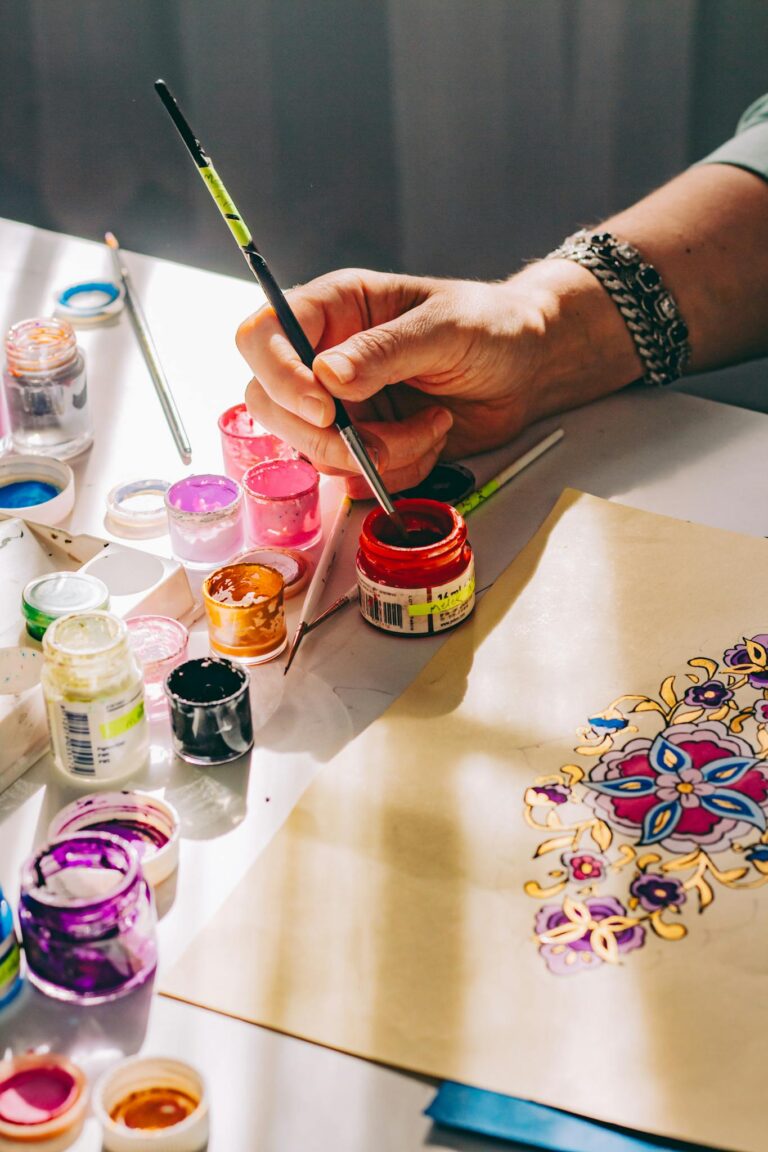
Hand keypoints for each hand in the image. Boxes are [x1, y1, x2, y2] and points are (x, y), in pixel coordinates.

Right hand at [236, 267, 559, 496]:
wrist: (527, 369)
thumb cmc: (489, 326)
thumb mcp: (443, 327)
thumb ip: (385, 350)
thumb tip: (327, 376)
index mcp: (334, 308)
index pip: (263, 337)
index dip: (279, 377)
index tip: (323, 409)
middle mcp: (324, 357)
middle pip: (270, 405)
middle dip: (326, 438)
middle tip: (380, 444)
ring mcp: (340, 405)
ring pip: (315, 451)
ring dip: (378, 456)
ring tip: (432, 426)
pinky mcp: (364, 442)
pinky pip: (353, 476)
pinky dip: (396, 472)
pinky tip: (432, 439)